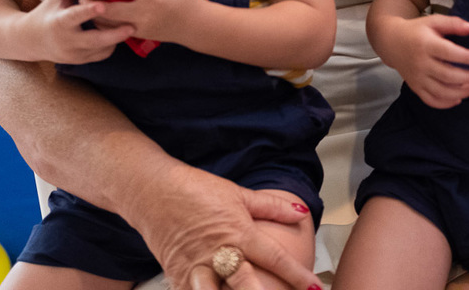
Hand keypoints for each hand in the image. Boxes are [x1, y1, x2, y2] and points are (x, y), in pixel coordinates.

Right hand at [22, 0, 132, 63]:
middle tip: (132, 26)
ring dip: (116, 38)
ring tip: (132, 26)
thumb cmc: (47, 13)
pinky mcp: (80, 61)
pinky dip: (111, 45)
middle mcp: (67, 40)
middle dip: (114, 34)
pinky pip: (101, 55)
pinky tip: (119, 34)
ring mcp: (74, 54)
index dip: (89, 12)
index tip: (103, 6)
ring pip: (101, 49)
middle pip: (94, 40)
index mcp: (60, 21)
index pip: (75, 16)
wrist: (30, 41)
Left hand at [94, 0, 207, 41]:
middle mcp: (144, 13)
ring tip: (83, 5)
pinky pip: (116, 31)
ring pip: (111, 25)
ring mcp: (139, 26)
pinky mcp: (137, 35)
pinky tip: (95, 16)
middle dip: (95, 4)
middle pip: (113, 10)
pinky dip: (105, 24)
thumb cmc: (188, 0)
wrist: (194, 27)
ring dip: (95, 16)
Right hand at [128, 163, 320, 289]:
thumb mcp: (238, 194)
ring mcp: (197, 268)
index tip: (315, 287)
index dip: (297, 275)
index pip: (275, 258)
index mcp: (239, 233)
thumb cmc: (196, 189)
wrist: (153, 190)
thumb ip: (272, 207)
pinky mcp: (177, 276)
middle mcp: (220, 254)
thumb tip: (301, 211)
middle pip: (245, 285)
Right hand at [393, 14, 468, 108]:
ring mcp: (417, 77)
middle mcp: (420, 63)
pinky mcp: (415, 87)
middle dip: (467, 77)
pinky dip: (446, 103)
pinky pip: (431, 100)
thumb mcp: (433, 21)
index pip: (448, 53)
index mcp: (425, 44)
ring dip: (460, 92)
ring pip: (440, 91)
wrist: (391, 42)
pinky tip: (458, 98)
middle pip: (447, 75)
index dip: (466, 57)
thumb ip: (453, 23)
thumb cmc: (416, 31)